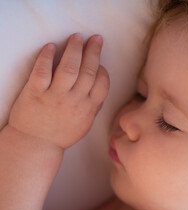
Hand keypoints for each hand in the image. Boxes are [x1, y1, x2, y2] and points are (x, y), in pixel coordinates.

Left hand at [8, 33, 109, 148]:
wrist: (36, 144)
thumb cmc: (62, 134)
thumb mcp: (85, 124)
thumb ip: (94, 105)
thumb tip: (101, 84)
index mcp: (88, 108)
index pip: (102, 83)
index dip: (102, 69)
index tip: (99, 61)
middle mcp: (74, 101)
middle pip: (88, 71)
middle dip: (93, 51)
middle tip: (95, 38)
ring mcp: (54, 96)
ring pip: (69, 68)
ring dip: (74, 49)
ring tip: (77, 37)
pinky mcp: (35, 93)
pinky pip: (42, 71)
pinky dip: (47, 57)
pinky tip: (51, 47)